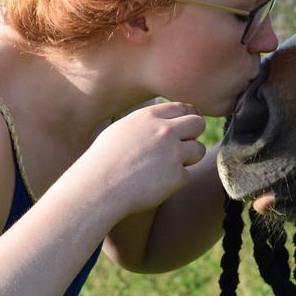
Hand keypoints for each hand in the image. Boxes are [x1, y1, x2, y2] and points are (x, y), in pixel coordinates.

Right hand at [81, 101, 206, 219]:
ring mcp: (173, 153)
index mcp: (150, 117)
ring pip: (198, 150)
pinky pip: (186, 176)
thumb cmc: (102, 161)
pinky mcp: (176, 176)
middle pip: (198, 124)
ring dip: (188, 159)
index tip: (185, 128)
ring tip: (167, 168)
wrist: (98, 188)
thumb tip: (162, 120)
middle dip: (194, 135)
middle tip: (183, 147)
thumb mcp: (120, 130)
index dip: (187, 118)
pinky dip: (175, 182)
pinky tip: (156, 185)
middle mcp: (165, 131)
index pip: (183, 108)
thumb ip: (145, 124)